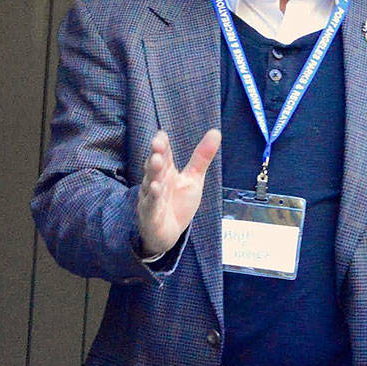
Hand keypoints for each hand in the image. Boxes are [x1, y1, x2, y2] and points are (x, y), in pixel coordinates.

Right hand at [136, 129, 220, 256]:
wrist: (168, 233)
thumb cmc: (178, 203)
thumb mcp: (194, 179)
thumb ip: (201, 157)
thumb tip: (216, 132)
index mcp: (166, 171)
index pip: (164, 154)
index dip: (162, 144)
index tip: (162, 134)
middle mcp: (156, 181)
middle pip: (155, 166)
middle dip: (156, 154)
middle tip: (158, 143)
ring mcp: (151, 197)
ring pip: (150, 182)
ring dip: (152, 172)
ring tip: (156, 161)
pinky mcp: (151, 214)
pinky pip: (151, 204)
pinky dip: (152, 197)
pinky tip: (154, 188)